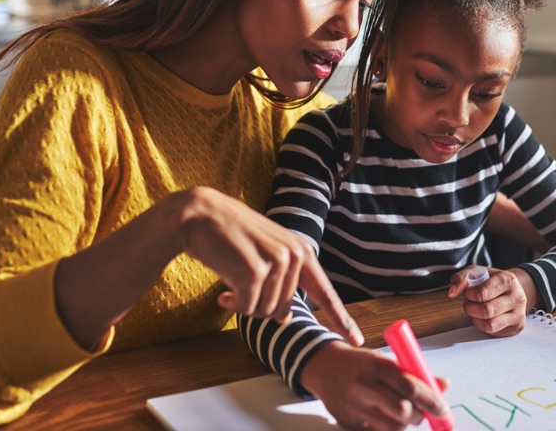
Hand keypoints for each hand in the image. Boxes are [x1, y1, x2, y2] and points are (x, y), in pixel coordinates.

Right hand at [172, 187, 362, 344]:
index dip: (341, 318)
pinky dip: (232, 305)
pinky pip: (246, 308)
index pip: (324, 291)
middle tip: (239, 288)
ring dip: (243, 304)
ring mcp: (277, 261)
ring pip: (265, 311)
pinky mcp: (255, 271)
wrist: (199, 216)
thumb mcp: (264, 256)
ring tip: (231, 283)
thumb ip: (281, 283)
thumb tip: (284, 318)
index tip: (356, 339)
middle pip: (283, 309)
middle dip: (259, 306)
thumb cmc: (229, 237)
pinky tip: (222, 292)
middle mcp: (295, 255)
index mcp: (301, 251)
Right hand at [300, 341, 450, 430]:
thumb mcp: (386, 361)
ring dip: (403, 423)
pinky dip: (387, 427)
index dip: (431, 401)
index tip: (443, 409)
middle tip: (421, 412)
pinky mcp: (347, 422)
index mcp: (376, 365)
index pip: (410, 387)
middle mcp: (363, 386)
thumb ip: (414, 373)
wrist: (324, 367)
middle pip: (402, 410)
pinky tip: (383, 415)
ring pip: (392, 426)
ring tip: (399, 411)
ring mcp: (353, 406)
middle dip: (418, 415)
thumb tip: (444, 385)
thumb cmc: (361, 363)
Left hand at [448, 266, 527, 335]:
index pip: (482, 293)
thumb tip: (452, 293)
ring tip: (475, 310)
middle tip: (469, 303)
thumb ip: (460, 278)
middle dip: (470, 308)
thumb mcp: (476, 272)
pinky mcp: (517, 326)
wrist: (512, 289)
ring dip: (476, 319)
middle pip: (486, 311)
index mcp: (507, 280)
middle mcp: (517, 296)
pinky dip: (483, 326)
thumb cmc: (491, 281)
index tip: (468, 292)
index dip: (469, 295)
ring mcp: (518, 313)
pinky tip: (484, 317)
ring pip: (490, 325)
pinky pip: (494, 332)